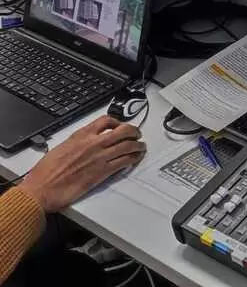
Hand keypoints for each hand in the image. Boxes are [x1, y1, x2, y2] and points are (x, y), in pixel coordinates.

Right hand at [21, 116, 145, 213]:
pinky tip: (135, 159)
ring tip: (141, 147)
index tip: (120, 125)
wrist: (42, 189)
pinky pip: (123, 162)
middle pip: (122, 131)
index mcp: (82, 135)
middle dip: (134, 131)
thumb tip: (84, 143)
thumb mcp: (61, 147)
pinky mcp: (102, 172)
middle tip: (137, 134)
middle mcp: (93, 143)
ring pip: (127, 146)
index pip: (106, 120)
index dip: (117, 121)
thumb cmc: (46, 173)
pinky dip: (132, 159)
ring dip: (137, 145)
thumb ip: (77, 142)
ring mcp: (100, 157)